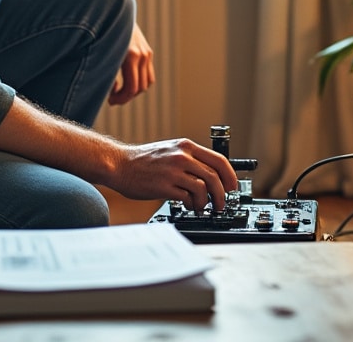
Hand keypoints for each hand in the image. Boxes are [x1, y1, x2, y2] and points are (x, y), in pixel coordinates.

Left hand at [108, 23, 153, 105]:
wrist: (112, 10)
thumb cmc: (101, 32)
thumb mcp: (101, 54)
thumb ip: (106, 74)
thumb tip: (112, 92)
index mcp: (131, 56)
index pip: (132, 88)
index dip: (121, 99)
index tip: (110, 101)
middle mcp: (142, 54)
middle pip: (140, 88)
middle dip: (126, 97)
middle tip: (112, 99)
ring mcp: (147, 52)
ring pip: (147, 82)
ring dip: (134, 90)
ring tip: (119, 90)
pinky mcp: (147, 51)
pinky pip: (148, 73)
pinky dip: (139, 80)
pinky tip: (125, 79)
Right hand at [112, 139, 238, 211]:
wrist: (119, 164)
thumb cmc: (143, 161)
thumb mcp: (170, 150)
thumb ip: (189, 159)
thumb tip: (210, 176)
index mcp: (186, 146)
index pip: (219, 160)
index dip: (230, 176)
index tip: (232, 187)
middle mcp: (182, 156)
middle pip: (214, 177)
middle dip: (222, 194)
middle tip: (221, 204)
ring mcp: (174, 171)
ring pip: (204, 188)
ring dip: (207, 202)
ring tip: (202, 207)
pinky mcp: (165, 186)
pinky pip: (188, 197)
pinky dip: (193, 204)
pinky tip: (189, 206)